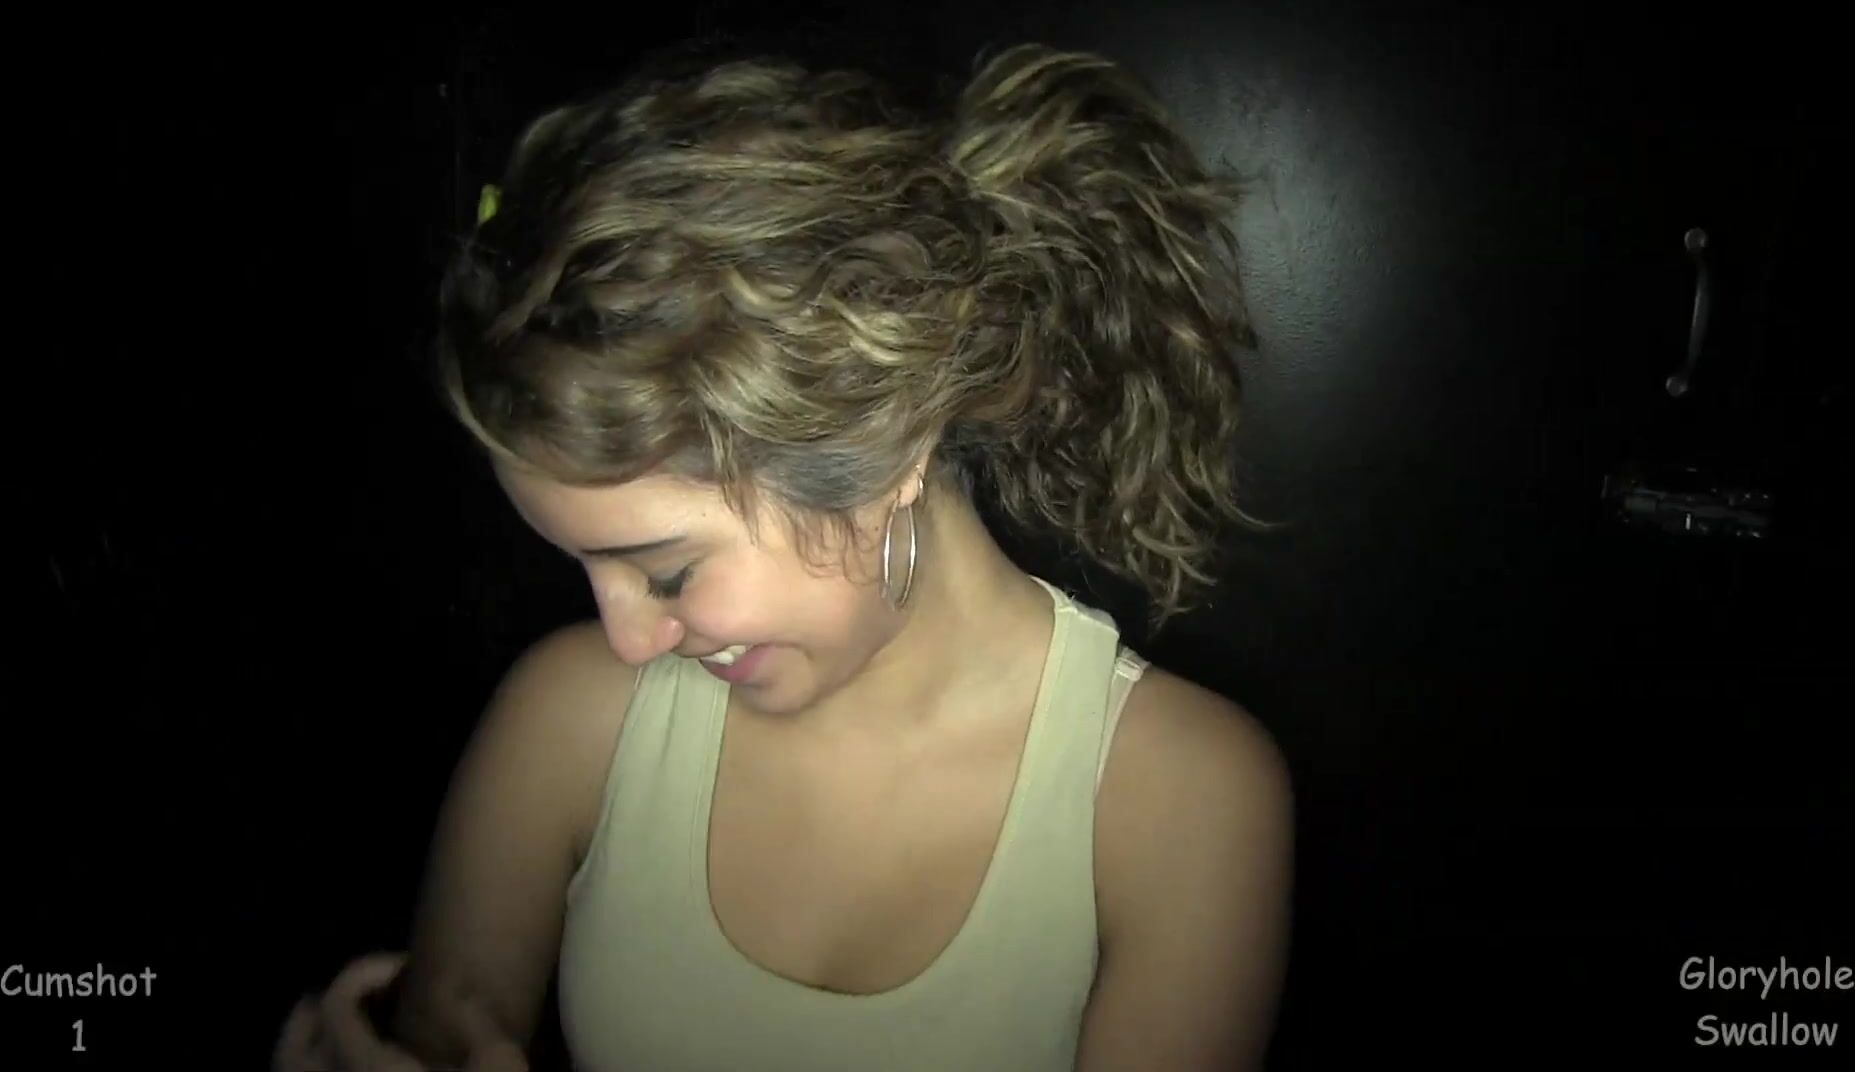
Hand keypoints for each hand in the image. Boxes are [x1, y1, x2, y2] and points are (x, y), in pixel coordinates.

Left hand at [272, 951, 527, 1071]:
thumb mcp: (499, 1064)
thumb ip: (474, 1020)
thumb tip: (450, 987)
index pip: (338, 1003)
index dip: (366, 971)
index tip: (405, 969)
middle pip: (296, 1039)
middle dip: (325, 1003)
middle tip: (367, 993)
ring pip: (287, 1071)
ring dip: (307, 1040)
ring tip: (344, 1028)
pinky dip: (310, 1071)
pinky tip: (344, 1065)